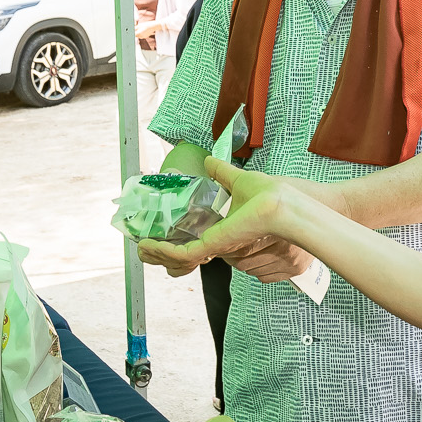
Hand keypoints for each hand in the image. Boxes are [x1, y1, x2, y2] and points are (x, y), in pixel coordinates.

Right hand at [132, 159, 298, 275]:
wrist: (280, 204)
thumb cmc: (269, 195)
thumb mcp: (238, 181)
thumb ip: (221, 174)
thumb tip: (208, 161)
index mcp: (224, 230)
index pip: (195, 243)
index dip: (176, 243)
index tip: (158, 238)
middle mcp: (218, 242)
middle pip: (184, 257)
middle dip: (162, 255)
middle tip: (144, 249)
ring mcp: (215, 246)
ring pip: (179, 259)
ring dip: (158, 254)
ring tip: (141, 249)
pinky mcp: (212, 245)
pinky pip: (182, 255)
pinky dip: (163, 251)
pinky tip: (148, 246)